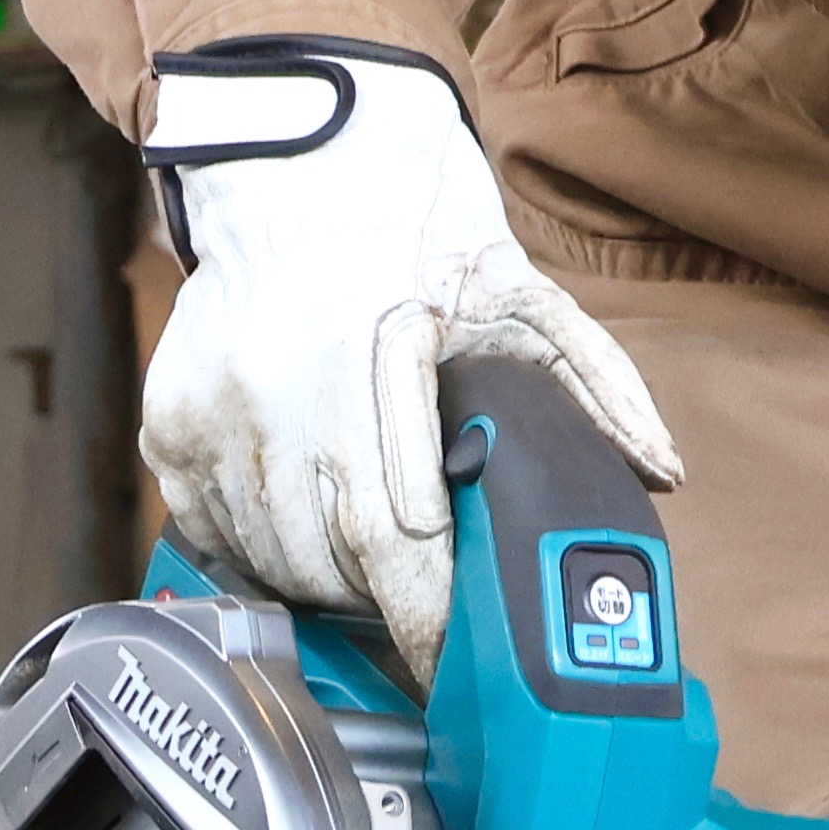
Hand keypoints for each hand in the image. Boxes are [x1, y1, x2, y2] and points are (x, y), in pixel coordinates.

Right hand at [135, 40, 680, 680]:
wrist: (305, 160)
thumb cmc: (414, 225)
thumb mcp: (519, 289)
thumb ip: (594, 381)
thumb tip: (660, 469)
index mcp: (365, 359)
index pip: (396, 536)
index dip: (429, 620)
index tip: (457, 669)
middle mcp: (275, 391)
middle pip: (332, 567)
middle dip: (386, 608)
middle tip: (427, 614)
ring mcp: (213, 410)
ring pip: (269, 561)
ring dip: (326, 588)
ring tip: (369, 571)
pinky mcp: (169, 420)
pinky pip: (208, 535)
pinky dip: (257, 556)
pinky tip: (303, 538)